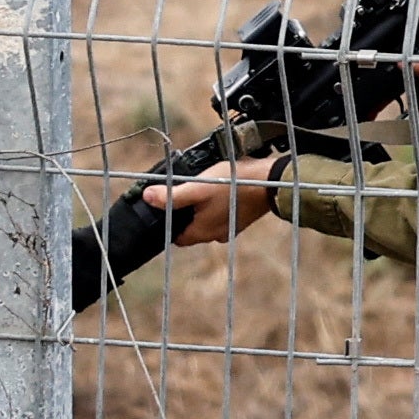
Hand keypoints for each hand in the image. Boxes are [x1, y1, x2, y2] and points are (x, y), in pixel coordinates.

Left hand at [145, 160, 289, 243]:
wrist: (271, 182)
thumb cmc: (234, 184)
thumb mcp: (198, 187)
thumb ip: (171, 196)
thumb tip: (147, 197)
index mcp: (201, 232)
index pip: (176, 236)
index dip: (169, 222)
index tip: (167, 206)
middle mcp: (215, 235)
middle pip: (191, 228)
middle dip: (186, 213)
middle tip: (184, 192)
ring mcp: (230, 228)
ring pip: (207, 221)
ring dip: (202, 209)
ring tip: (202, 189)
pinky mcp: (241, 219)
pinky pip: (222, 216)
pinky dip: (218, 206)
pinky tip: (220, 191)